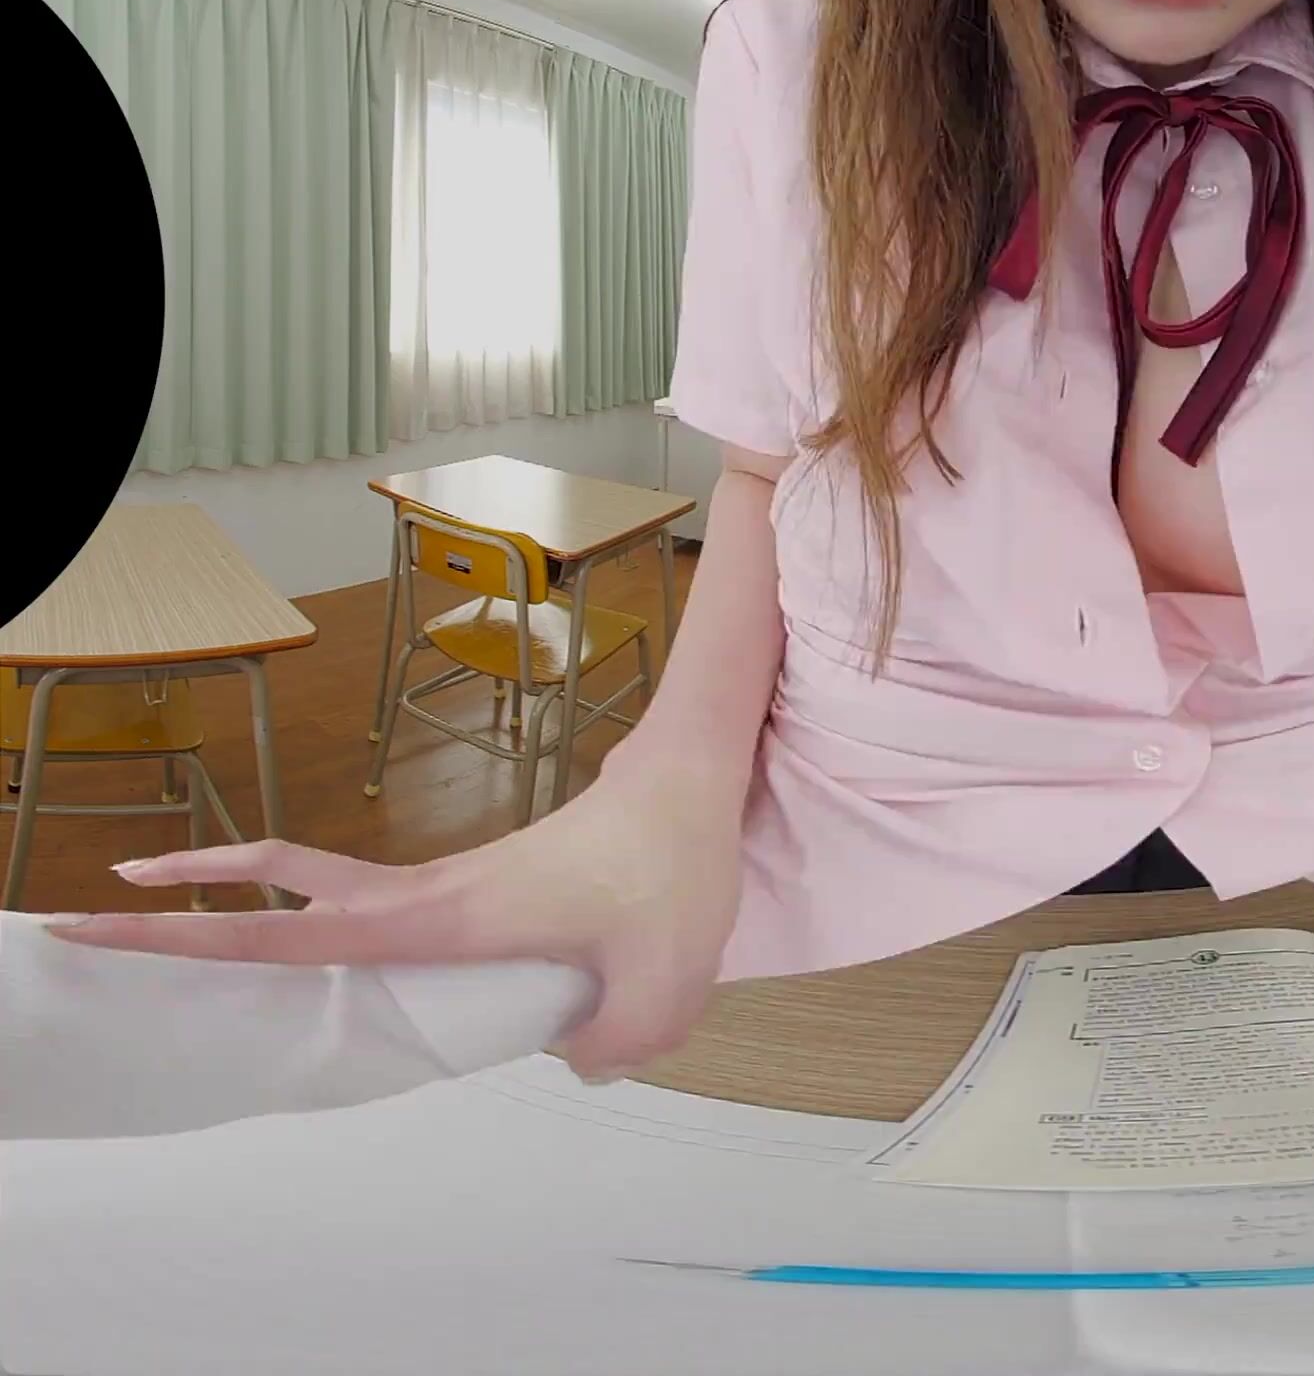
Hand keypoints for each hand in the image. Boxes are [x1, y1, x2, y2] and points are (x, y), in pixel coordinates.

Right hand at [36, 767, 748, 1082]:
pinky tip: (344, 956)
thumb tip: (575, 1063)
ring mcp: (445, 886)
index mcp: (443, 918)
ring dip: (253, 903)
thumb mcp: (666, 988)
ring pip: (324, 894)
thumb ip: (618, 1047)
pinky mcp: (475, 886)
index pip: (293, 931)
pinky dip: (331, 917)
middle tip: (91, 920)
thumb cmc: (674, 870)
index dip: (198, 935)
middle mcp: (427, 896)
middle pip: (280, 896)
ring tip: (185, 922)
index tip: (111, 920)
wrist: (691, 781)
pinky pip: (381, 905)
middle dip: (185, 910)